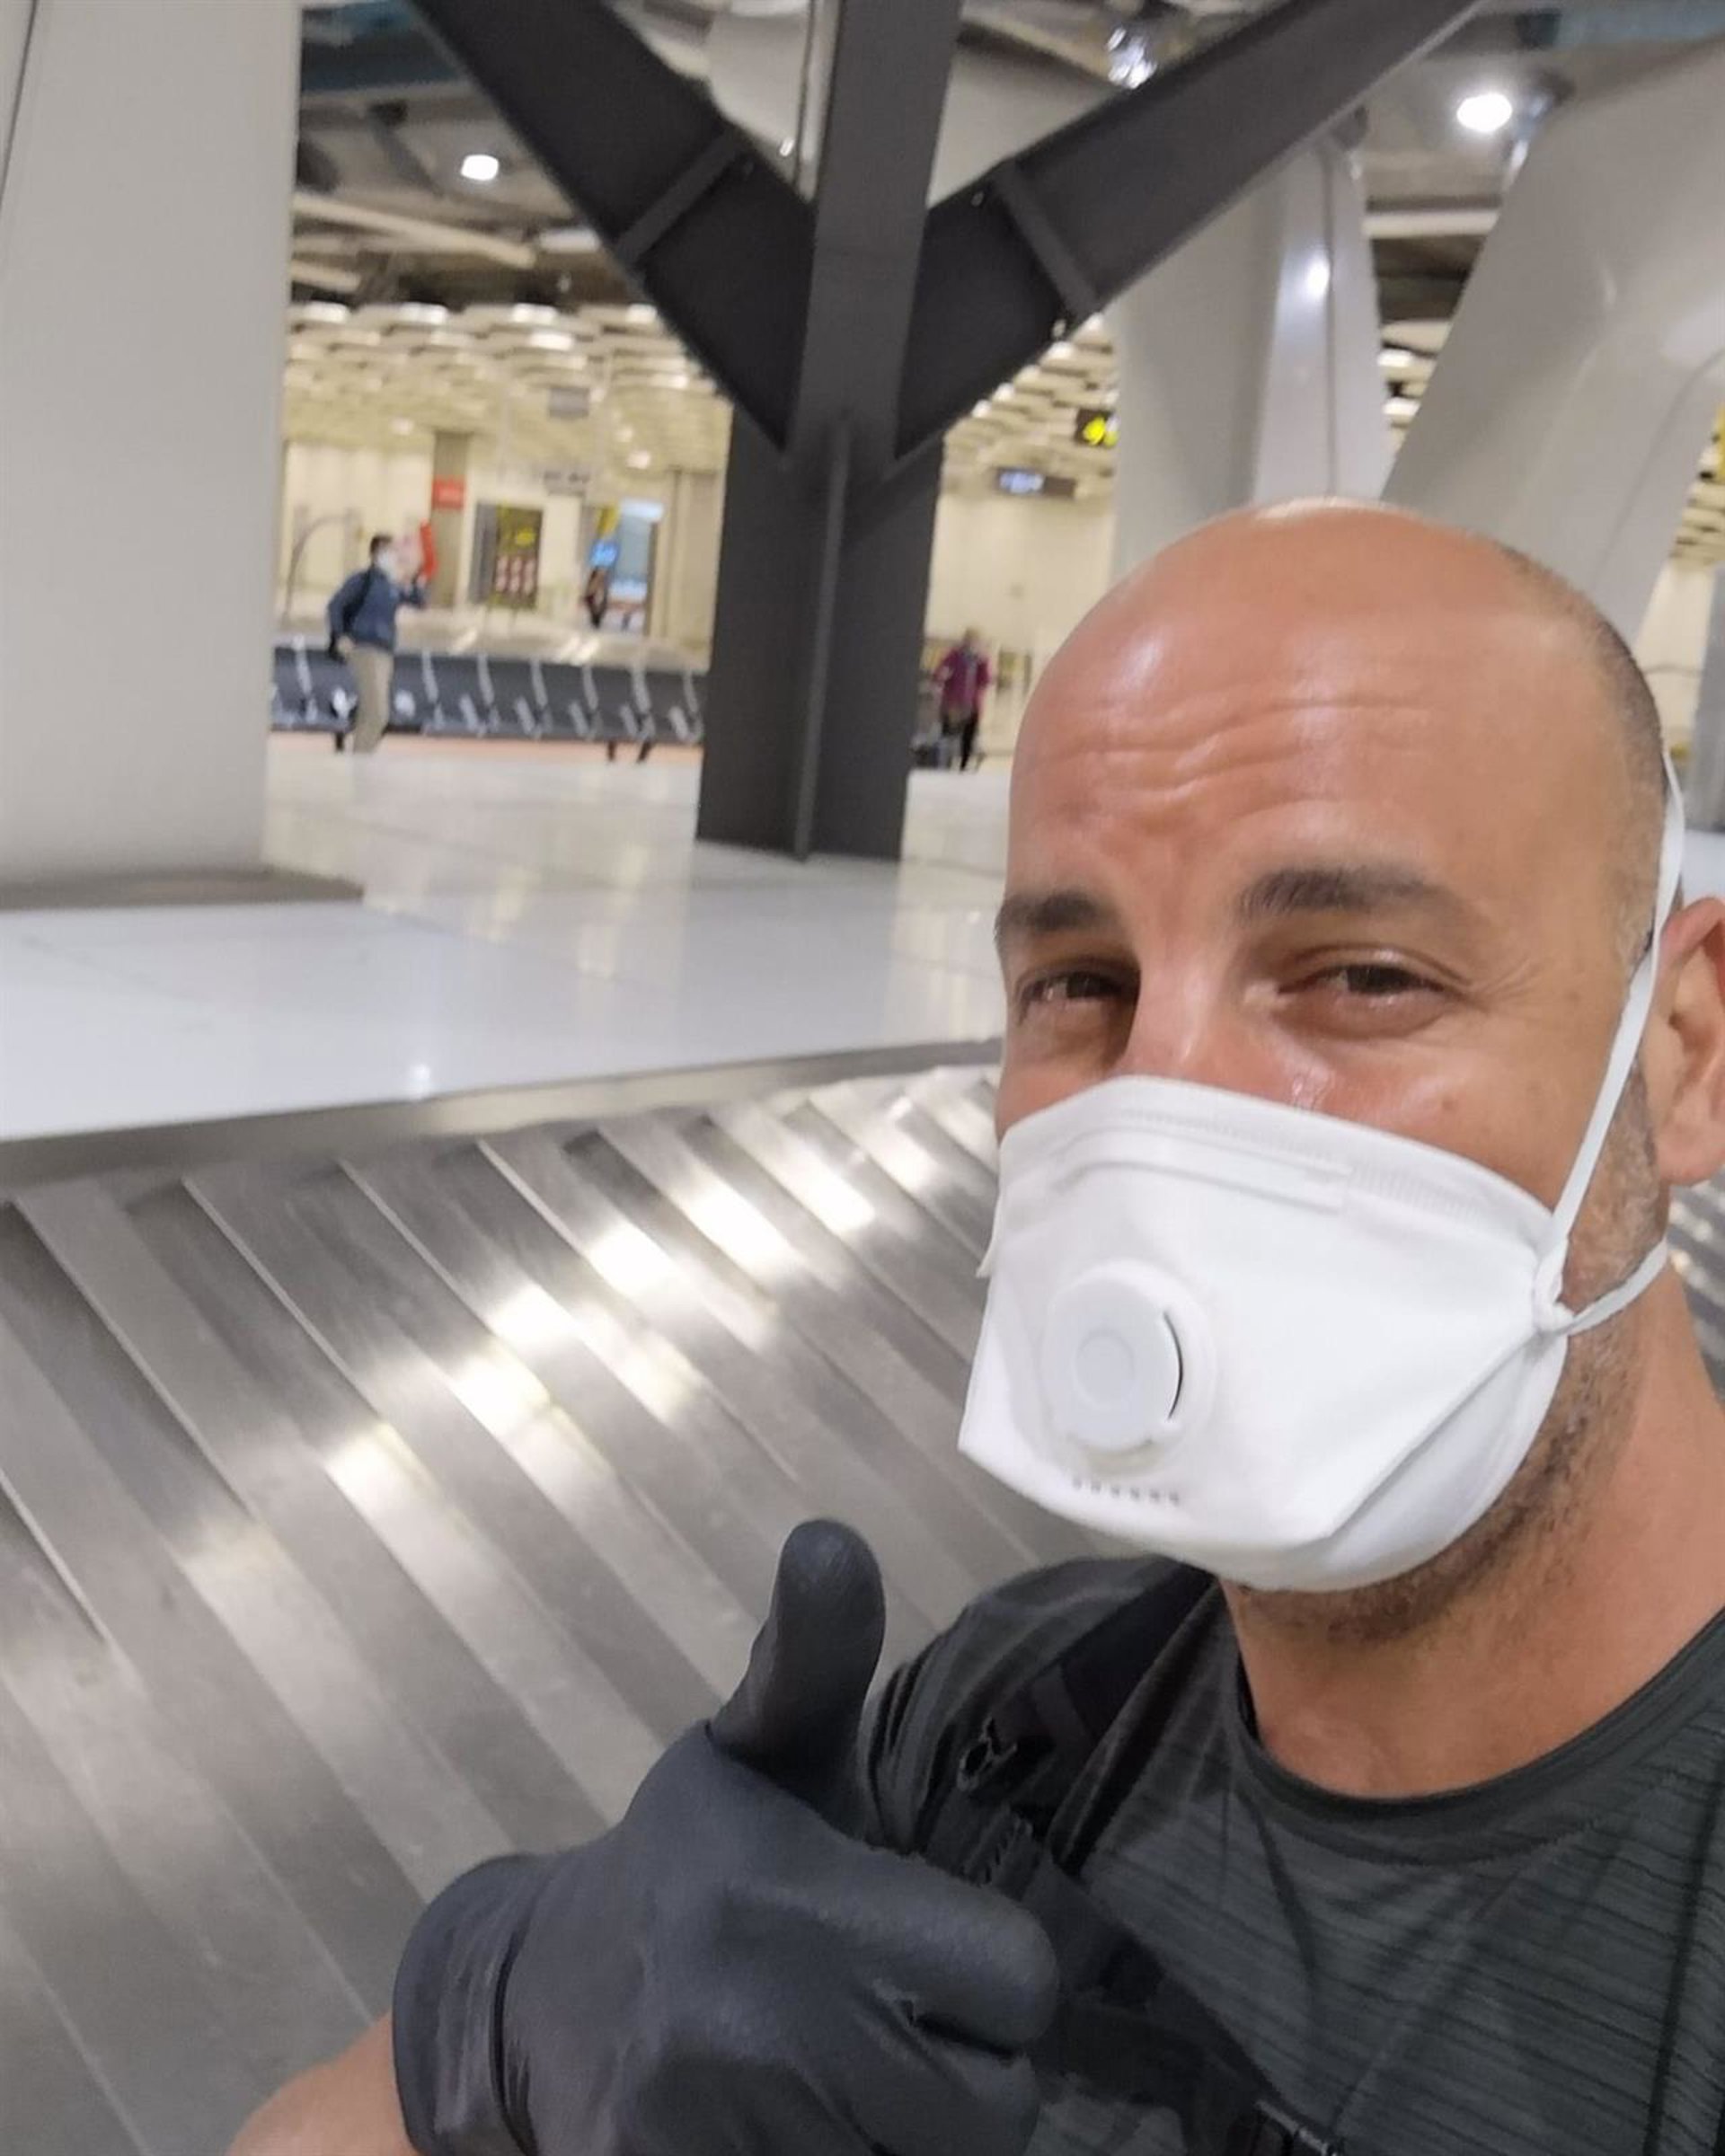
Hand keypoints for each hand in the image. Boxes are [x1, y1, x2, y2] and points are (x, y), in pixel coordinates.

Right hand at [392, 1521, 1057, 2155]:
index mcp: (790, 1897)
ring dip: (903, 2137)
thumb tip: (831, 1534)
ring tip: (836, 2080)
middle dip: (955, 2070)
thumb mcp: (755, 1752)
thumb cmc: (690, 1865)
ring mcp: (719, 2139)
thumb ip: (813, 1657)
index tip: (918, 1946)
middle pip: (993, 2108)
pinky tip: (799, 2131)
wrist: (533, 2008)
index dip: (989, 1972)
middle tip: (882, 2023)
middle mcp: (758, 2028)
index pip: (1022, 1984)